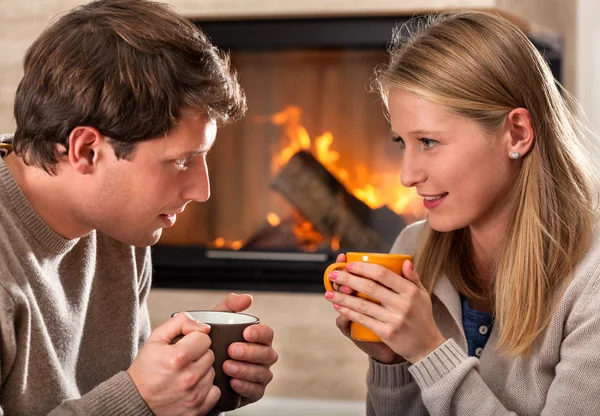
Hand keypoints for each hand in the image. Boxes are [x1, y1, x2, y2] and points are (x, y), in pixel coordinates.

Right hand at [127, 312, 218, 415]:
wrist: (135, 402)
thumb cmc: (144, 372)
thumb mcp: (155, 339)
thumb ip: (179, 323)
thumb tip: (203, 326)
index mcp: (178, 357)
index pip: (204, 338)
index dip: (194, 339)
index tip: (185, 346)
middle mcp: (189, 377)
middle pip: (210, 355)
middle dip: (198, 355)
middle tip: (182, 361)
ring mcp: (194, 395)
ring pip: (212, 372)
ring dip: (201, 371)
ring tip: (184, 374)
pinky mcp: (197, 408)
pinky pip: (215, 391)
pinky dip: (206, 388)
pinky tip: (192, 386)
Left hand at [213, 293, 278, 405]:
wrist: (200, 367)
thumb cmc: (214, 341)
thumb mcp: (218, 320)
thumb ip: (230, 306)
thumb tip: (247, 298)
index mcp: (259, 338)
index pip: (267, 334)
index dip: (259, 333)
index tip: (245, 333)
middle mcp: (263, 356)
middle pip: (267, 354)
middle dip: (250, 352)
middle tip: (231, 350)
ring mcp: (260, 374)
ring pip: (262, 373)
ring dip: (245, 370)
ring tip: (227, 367)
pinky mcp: (254, 392)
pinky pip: (256, 391)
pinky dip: (245, 387)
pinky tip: (232, 383)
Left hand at [325, 258, 445, 362]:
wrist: (427, 346)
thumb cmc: (422, 316)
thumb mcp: (422, 295)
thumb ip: (413, 277)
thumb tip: (405, 261)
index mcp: (410, 291)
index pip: (383, 274)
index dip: (364, 268)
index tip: (349, 265)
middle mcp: (402, 304)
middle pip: (369, 288)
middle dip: (348, 279)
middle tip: (332, 275)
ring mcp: (394, 319)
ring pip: (363, 305)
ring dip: (343, 297)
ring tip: (328, 292)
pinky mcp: (386, 333)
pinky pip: (363, 320)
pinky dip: (349, 312)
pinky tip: (338, 306)